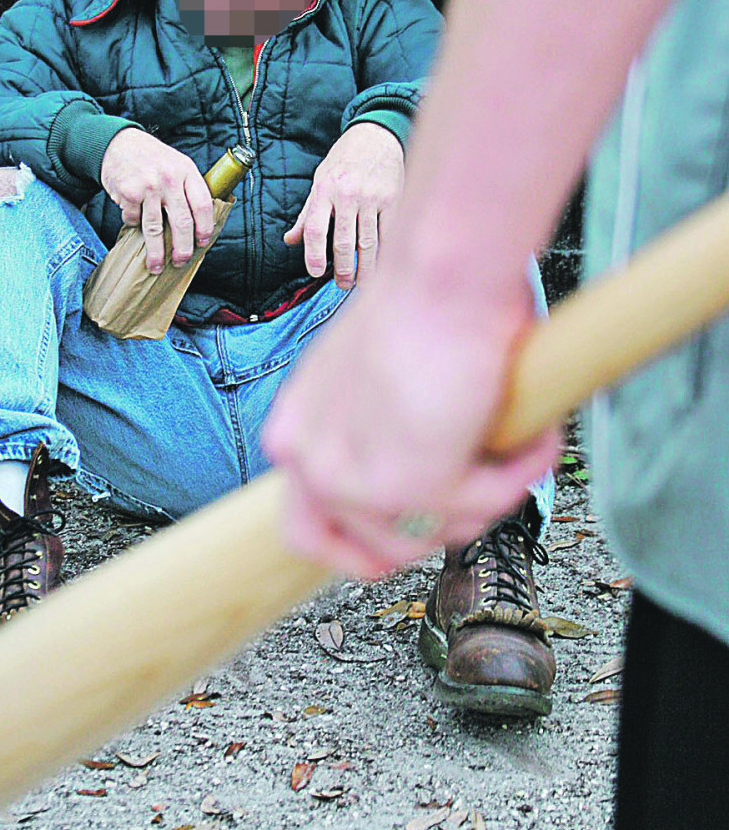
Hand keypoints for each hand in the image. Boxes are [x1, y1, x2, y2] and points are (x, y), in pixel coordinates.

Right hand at [100, 128, 213, 272]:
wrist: (118, 143)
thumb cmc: (151, 157)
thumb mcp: (176, 163)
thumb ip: (187, 187)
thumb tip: (198, 223)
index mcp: (186, 170)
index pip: (203, 205)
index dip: (205, 228)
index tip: (202, 243)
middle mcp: (170, 179)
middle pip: (182, 223)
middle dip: (182, 249)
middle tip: (181, 261)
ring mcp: (149, 187)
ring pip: (156, 229)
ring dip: (156, 253)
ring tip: (155, 266)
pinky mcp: (129, 194)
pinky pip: (134, 220)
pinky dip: (134, 225)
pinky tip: (134, 220)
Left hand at [262, 267, 559, 578]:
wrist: (440, 276)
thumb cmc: (419, 305)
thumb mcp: (369, 380)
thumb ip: (370, 433)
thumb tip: (413, 481)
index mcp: (295, 435)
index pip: (304, 530)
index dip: (357, 549)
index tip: (404, 542)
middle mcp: (312, 466)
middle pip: (374, 553)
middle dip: (437, 532)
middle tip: (482, 494)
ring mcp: (359, 483)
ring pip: (442, 533)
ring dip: (492, 493)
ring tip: (517, 442)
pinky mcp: (418, 484)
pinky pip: (489, 504)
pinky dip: (524, 469)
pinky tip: (534, 432)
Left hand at [283, 122, 404, 287]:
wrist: (377, 136)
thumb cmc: (345, 161)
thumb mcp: (320, 181)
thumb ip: (307, 214)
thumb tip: (290, 240)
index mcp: (324, 190)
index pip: (315, 228)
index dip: (314, 254)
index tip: (315, 272)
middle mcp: (347, 194)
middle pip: (343, 241)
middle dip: (342, 269)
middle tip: (342, 285)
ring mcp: (371, 198)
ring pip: (368, 243)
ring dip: (365, 268)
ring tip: (361, 283)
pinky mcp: (393, 200)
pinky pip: (388, 233)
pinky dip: (385, 253)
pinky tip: (382, 265)